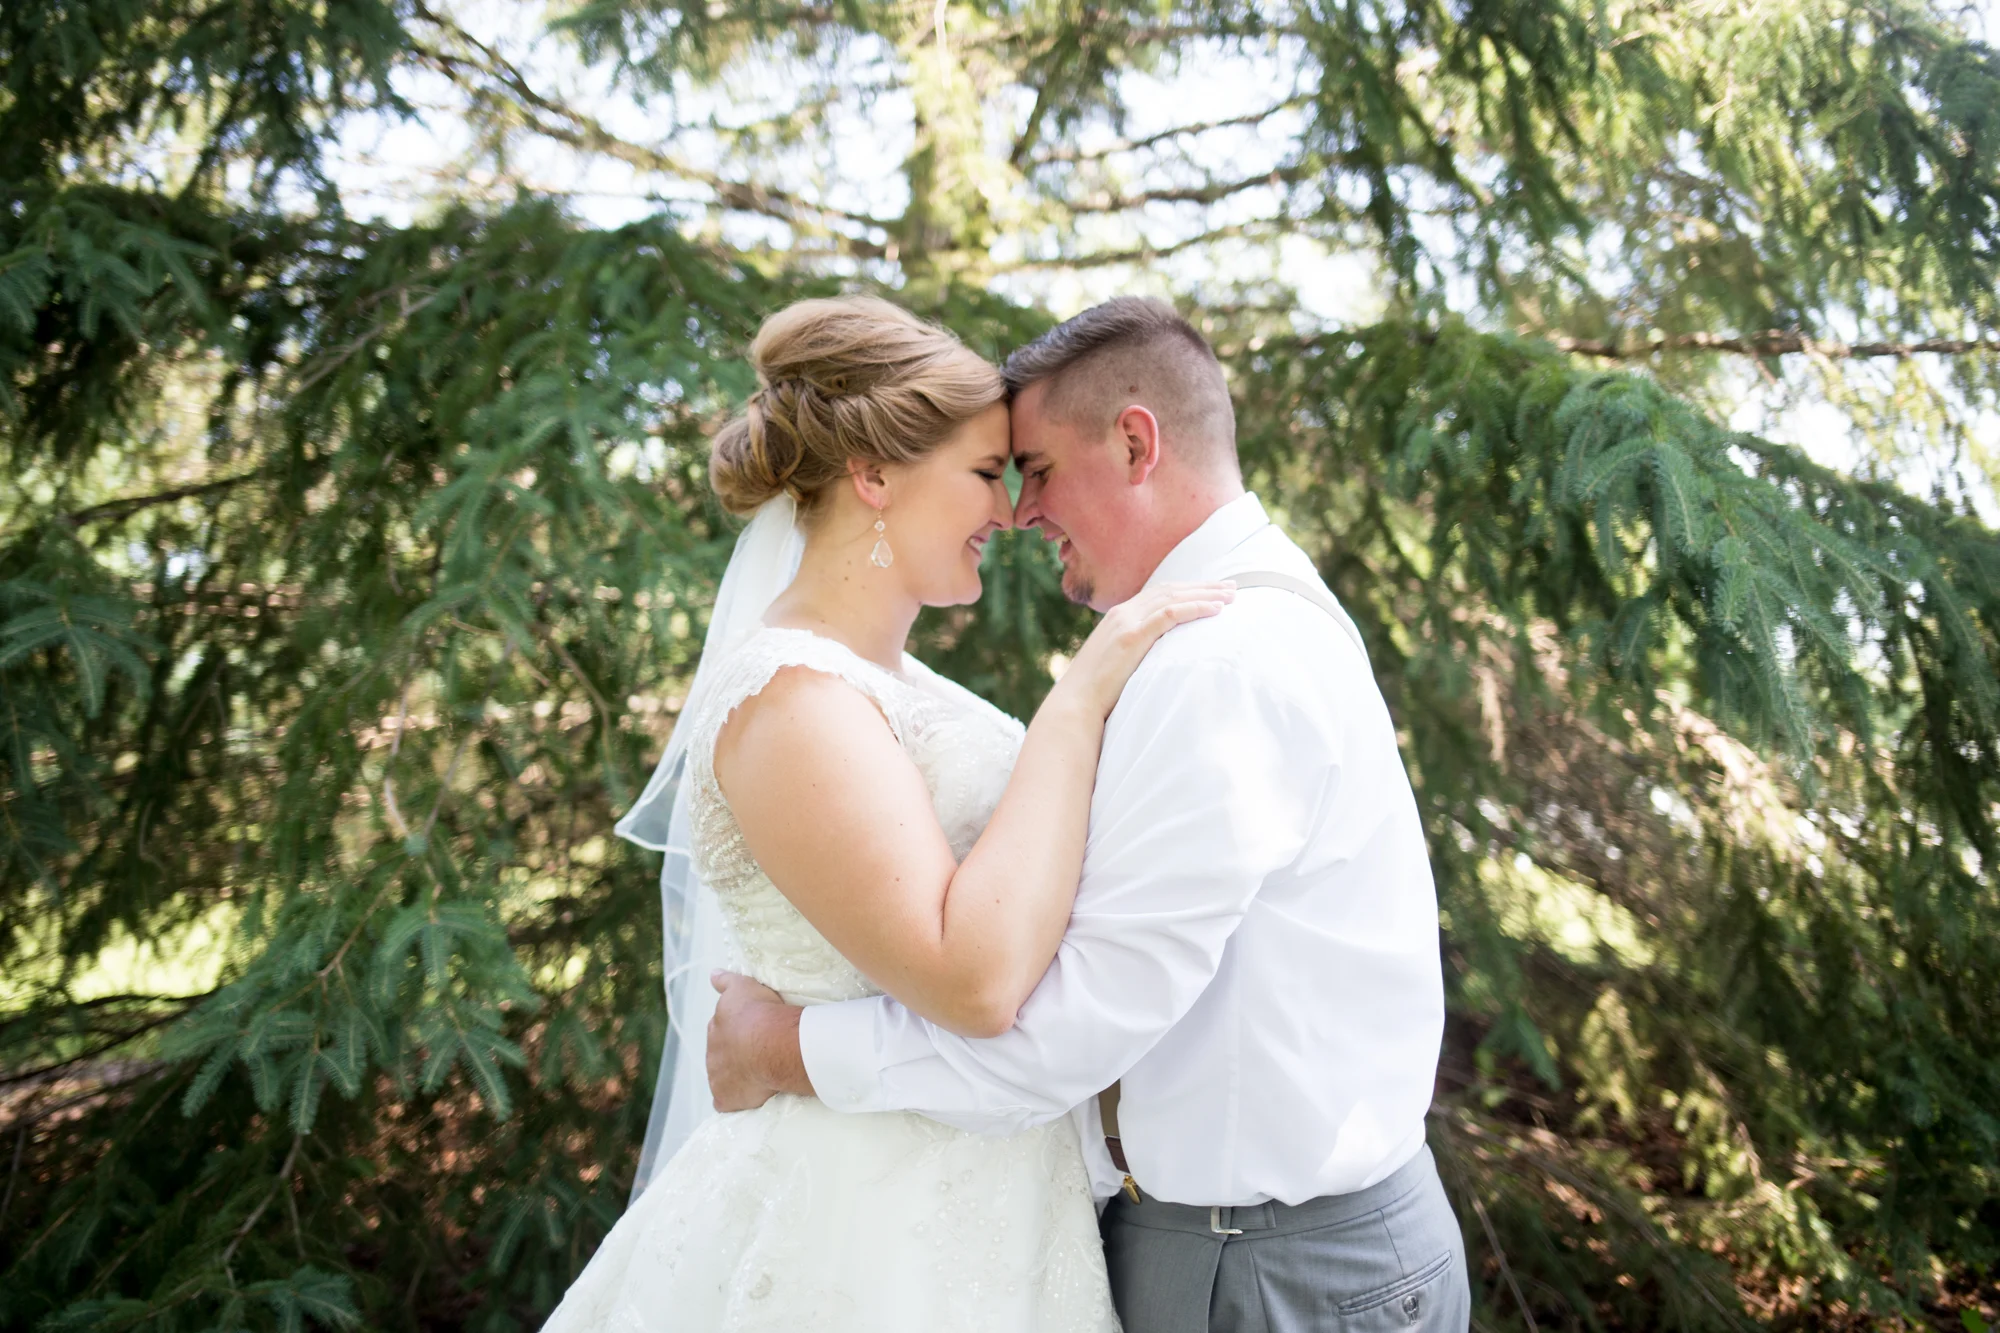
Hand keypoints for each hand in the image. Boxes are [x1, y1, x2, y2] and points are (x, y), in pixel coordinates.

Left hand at [706, 971, 805, 1111]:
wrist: (770, 1044)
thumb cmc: (759, 1012)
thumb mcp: (742, 987)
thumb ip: (725, 981)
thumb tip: (712, 974)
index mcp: (715, 1027)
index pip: (721, 1029)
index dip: (737, 1031)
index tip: (752, 1031)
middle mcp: (712, 1052)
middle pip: (721, 1054)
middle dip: (735, 1054)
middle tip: (759, 1053)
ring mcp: (716, 1077)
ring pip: (723, 1077)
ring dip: (735, 1076)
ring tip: (758, 1075)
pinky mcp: (725, 1099)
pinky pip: (726, 1101)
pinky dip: (734, 1099)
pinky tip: (748, 1097)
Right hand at [1057, 581, 1235, 717]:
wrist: (1076, 703)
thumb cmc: (1097, 691)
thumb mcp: (1117, 662)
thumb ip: (1136, 650)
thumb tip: (1159, 656)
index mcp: (1119, 615)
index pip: (1159, 593)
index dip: (1188, 589)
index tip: (1213, 590)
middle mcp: (1123, 613)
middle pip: (1170, 590)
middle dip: (1203, 586)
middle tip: (1231, 586)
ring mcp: (1126, 622)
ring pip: (1173, 597)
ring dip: (1205, 594)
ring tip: (1231, 595)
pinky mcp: (1132, 637)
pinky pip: (1170, 615)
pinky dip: (1195, 608)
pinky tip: (1216, 610)